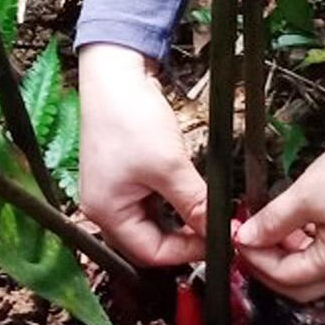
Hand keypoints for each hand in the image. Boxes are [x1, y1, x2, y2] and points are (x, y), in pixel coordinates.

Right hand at [78, 44, 207, 267]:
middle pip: (150, 239)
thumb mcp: (169, 166)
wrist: (116, 72)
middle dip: (184, 237)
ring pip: (153, 218)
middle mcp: (104, 206)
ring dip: (180, 216)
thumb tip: (220, 231)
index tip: (217, 241)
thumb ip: (195, 203)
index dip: (187, 252)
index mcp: (106, 213)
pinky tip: (191, 189)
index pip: (150, 252)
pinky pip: (151, 197)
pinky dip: (172, 198)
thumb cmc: (130, 117)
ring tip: (208, 208)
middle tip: (216, 227)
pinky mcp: (124, 170)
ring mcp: (113, 188)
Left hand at [235, 110, 324, 302]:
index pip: (284, 277)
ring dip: (288, 255)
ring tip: (267, 228)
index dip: (255, 259)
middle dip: (269, 268)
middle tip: (247, 243)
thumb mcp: (308, 193)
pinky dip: (308, 243)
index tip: (235, 236)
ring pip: (315, 269)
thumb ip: (273, 221)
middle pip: (300, 285)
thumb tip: (245, 238)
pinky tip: (295, 222)